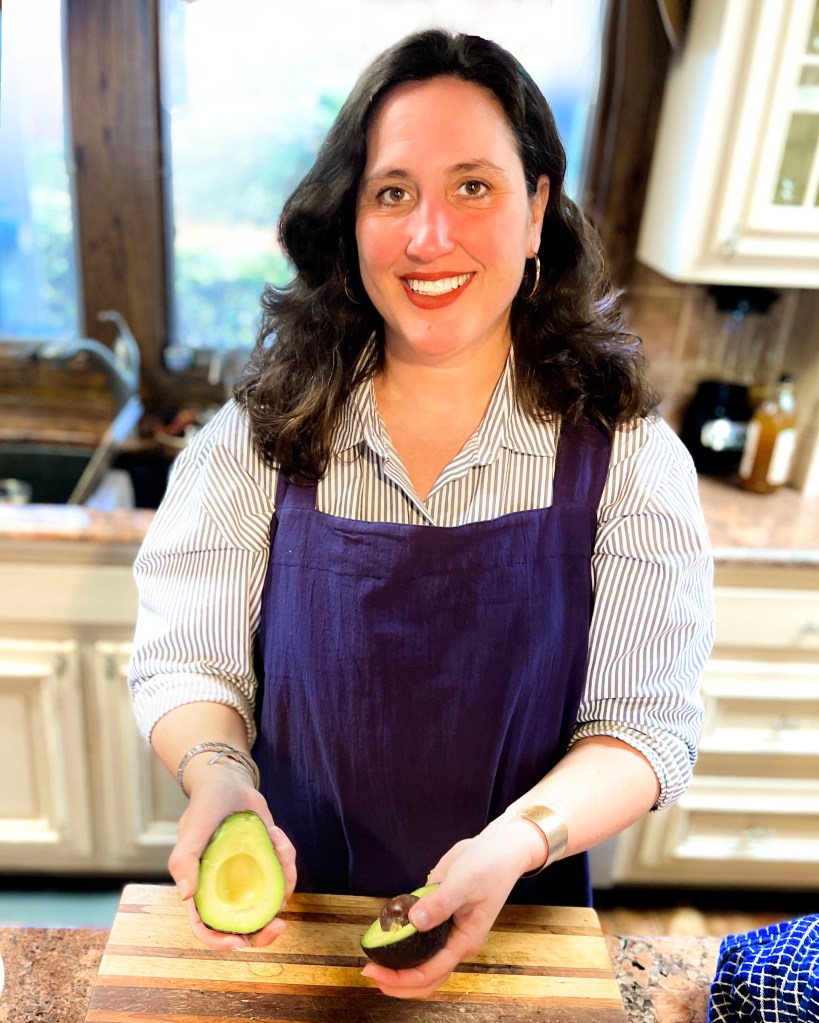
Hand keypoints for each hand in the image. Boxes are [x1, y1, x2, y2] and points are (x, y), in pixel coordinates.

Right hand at [167, 767, 297, 950]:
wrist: (229, 782)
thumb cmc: (205, 806)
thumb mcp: (192, 829)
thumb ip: (184, 860)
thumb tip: (186, 896)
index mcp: (202, 888)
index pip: (205, 927)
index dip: (218, 942)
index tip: (238, 944)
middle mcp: (225, 888)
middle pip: (243, 925)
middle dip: (263, 932)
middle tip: (279, 925)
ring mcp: (248, 877)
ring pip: (269, 901)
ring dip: (281, 881)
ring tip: (277, 842)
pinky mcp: (266, 863)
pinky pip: (282, 874)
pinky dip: (286, 859)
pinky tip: (276, 834)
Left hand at [360, 816, 539, 998]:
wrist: (497, 849)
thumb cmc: (488, 867)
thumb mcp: (464, 883)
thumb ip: (440, 903)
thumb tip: (414, 920)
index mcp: (464, 942)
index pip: (430, 973)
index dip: (401, 978)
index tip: (374, 971)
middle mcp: (454, 942)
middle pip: (425, 979)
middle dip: (397, 982)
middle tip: (368, 971)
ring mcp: (446, 932)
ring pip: (422, 963)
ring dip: (398, 969)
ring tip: (373, 962)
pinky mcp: (438, 917)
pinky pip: (419, 940)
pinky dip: (402, 946)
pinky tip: (384, 938)